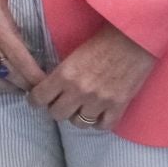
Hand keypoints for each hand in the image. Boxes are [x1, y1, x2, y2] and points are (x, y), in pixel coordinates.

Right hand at [0, 0, 44, 94]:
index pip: (25, 66)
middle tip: (37, 85)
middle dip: (27, 85)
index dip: (38, 80)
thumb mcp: (1, 2)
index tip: (48, 83)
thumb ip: (12, 27)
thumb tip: (25, 46)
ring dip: (8, 87)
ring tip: (18, 86)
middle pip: (11, 78)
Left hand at [29, 23, 156, 130]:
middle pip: (56, 114)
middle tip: (60, 102)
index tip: (38, 99)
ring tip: (80, 108)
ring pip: (79, 123)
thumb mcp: (73, 55)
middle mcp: (79, 91)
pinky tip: (97, 113)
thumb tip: (50, 87)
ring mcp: (99, 101)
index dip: (35, 100)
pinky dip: (98, 122)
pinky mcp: (119, 106)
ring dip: (77, 116)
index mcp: (64, 74)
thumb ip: (62, 73)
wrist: (132, 40)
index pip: (39, 98)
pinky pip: (103, 126)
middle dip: (55, 108)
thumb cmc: (102, 41)